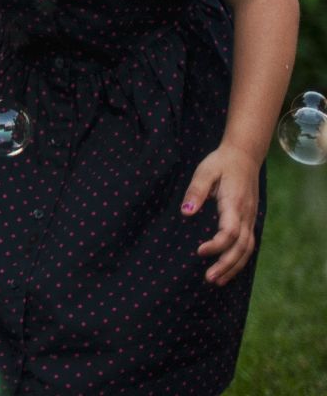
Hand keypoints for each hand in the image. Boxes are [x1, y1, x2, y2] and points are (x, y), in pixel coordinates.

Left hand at [183, 143, 260, 284]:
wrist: (244, 156)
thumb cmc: (221, 163)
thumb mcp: (204, 171)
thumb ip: (195, 191)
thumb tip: (186, 213)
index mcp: (234, 204)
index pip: (230, 232)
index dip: (217, 245)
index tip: (199, 252)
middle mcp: (246, 215)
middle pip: (241, 247)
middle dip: (226, 265)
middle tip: (209, 278)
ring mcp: (250, 218)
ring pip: (248, 249)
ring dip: (234, 267)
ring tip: (217, 280)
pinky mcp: (249, 220)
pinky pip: (248, 244)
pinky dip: (240, 259)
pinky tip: (228, 269)